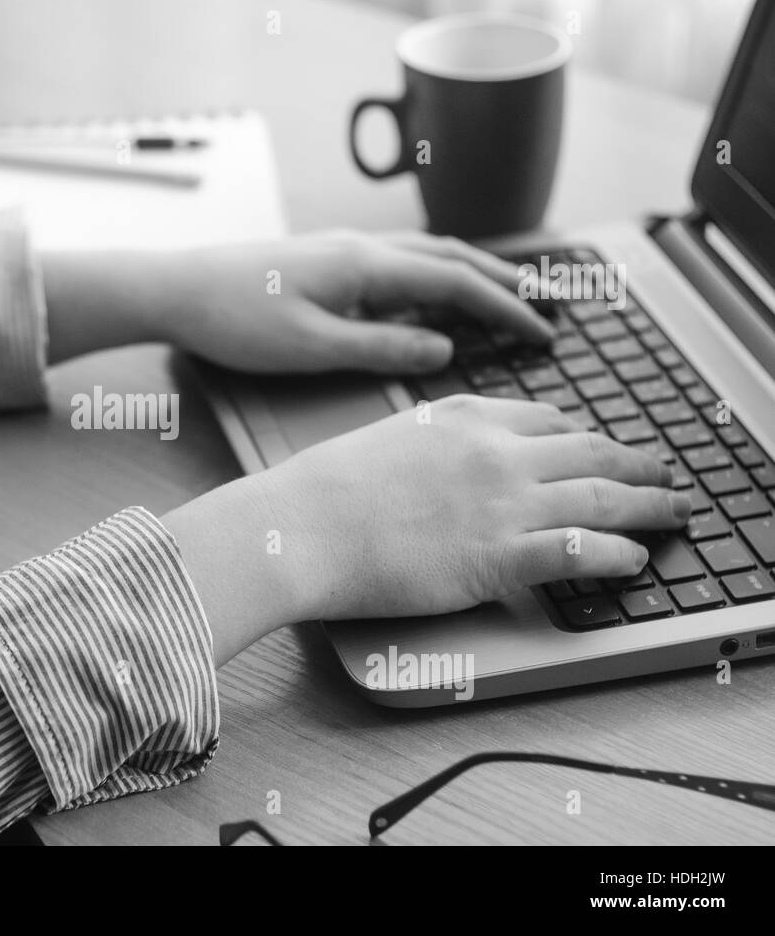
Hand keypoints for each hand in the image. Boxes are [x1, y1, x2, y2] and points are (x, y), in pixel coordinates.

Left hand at [42, 231, 555, 371]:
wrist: (175, 289)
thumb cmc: (237, 322)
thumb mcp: (314, 348)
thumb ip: (383, 349)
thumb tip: (445, 351)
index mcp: (367, 266)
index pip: (458, 283)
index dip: (507, 309)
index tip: (544, 335)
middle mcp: (363, 247)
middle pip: (453, 257)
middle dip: (505, 282)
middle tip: (548, 306)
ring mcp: (344, 249)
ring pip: (427, 254)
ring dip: (473, 272)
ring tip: (507, 296)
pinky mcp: (326, 259)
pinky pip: (398, 262)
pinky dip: (433, 276)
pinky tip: (432, 299)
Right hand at [164, 396, 690, 661]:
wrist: (300, 527)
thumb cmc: (325, 490)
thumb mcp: (386, 439)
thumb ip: (434, 444)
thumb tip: (449, 465)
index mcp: (464, 416)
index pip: (549, 419)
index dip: (588, 437)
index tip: (602, 449)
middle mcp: (495, 451)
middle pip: (593, 451)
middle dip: (639, 464)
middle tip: (666, 475)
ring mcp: (502, 502)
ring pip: (605, 496)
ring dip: (651, 506)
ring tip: (675, 513)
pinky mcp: (498, 556)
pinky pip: (582, 551)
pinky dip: (620, 555)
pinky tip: (636, 560)